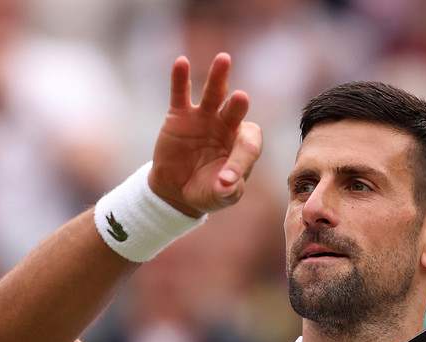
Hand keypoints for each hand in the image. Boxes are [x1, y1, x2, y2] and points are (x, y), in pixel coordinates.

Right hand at [148, 53, 263, 216]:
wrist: (177, 190)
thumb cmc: (206, 191)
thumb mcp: (219, 196)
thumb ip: (226, 191)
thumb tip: (226, 185)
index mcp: (243, 146)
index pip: (248, 146)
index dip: (240, 161)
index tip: (227, 181)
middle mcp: (227, 127)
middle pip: (236, 110)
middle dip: (238, 105)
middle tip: (241, 98)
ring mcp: (204, 118)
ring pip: (214, 94)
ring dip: (218, 77)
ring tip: (224, 59)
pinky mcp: (180, 115)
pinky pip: (181, 93)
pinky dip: (180, 78)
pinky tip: (181, 62)